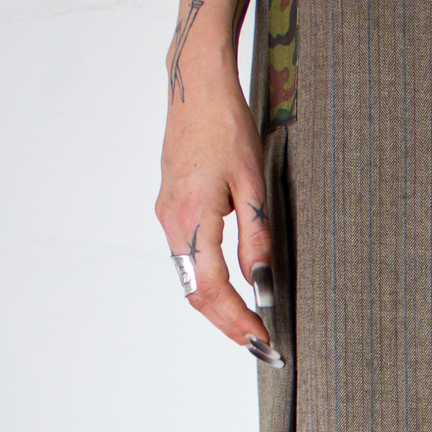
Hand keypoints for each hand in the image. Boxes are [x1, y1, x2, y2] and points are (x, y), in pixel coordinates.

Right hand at [153, 0, 274, 354]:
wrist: (195, 84)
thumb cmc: (226, 124)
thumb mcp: (252, 183)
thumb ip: (256, 239)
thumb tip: (262, 287)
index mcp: (193, 219)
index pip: (214, 290)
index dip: (238, 323)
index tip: (264, 343)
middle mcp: (172, 222)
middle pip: (196, 294)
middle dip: (228, 325)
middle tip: (262, 347)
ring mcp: (167, 215)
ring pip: (190, 278)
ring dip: (218, 308)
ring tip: (251, 328)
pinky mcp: (171, 207)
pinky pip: (187, 259)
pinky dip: (209, 283)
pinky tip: (232, 291)